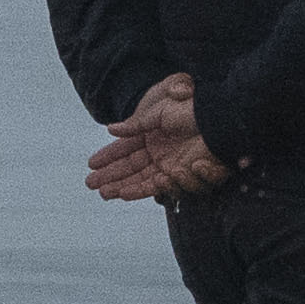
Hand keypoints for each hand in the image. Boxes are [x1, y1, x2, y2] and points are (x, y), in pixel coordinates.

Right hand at [83, 75, 226, 202]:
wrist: (214, 118)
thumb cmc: (189, 109)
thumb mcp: (157, 111)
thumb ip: (135, 124)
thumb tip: (111, 129)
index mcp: (151, 133)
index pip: (124, 148)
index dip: (108, 157)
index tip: (92, 164)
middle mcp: (157, 150)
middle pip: (128, 166)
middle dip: (109, 175)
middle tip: (90, 184)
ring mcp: (166, 163)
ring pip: (137, 178)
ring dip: (119, 186)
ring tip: (102, 193)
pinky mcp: (177, 173)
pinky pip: (153, 185)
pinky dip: (137, 190)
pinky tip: (122, 193)